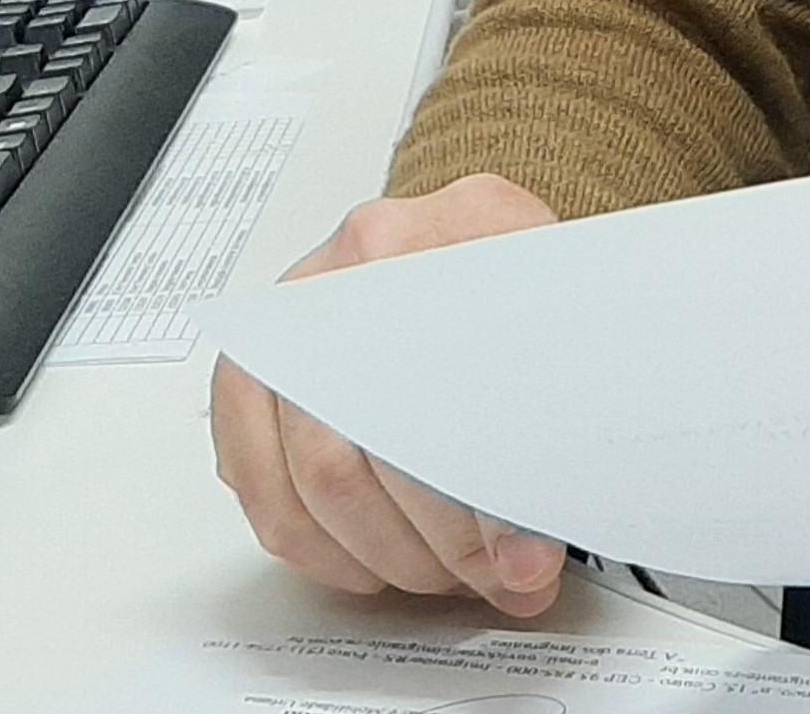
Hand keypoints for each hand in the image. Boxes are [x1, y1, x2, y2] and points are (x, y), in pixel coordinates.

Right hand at [212, 173, 565, 614]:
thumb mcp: (552, 285)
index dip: (479, 498)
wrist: (459, 231)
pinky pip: (255, 483)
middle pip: (361, 446)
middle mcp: (334, 279)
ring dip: (382, 557)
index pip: (434, 391)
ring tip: (447, 576)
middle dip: (433, 545)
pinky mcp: (251, 377)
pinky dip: (317, 547)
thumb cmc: (504, 266)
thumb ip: (558, 382)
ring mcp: (282, 327)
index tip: (525, 555)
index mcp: (413, 241)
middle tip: (493, 577)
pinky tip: (374, 563)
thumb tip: (540, 534)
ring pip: (305, 480)